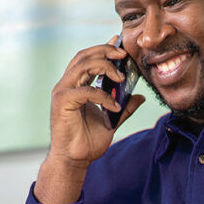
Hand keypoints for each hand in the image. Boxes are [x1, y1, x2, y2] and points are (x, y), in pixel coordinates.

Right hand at [35, 38, 145, 203]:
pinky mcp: (62, 102)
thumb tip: (140, 97)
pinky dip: (103, 95)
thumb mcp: (112, 120)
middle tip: (123, 54)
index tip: (119, 42)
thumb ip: (124, 107)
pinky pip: (85, 90)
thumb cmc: (87, 141)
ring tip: (121, 77)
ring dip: (104, 66)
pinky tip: (114, 106)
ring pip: (82, 66)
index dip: (102, 48)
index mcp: (76, 85)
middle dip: (104, 51)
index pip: (88, 59)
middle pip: (84, 56)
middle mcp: (67, 85)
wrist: (75, 160)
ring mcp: (63, 92)